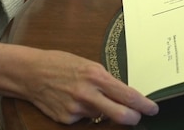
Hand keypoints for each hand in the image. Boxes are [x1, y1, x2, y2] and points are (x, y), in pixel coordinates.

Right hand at [24, 49, 157, 124]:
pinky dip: (84, 112)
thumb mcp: (87, 64)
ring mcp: (77, 109)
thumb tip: (121, 94)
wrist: (31, 73)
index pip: (127, 95)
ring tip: (86, 95)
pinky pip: (85, 119)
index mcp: (96, 76)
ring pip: (101, 116)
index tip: (152, 108)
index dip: (144, 104)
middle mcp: (88, 94)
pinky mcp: (67, 119)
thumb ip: (104, 80)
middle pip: (121, 115)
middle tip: (137, 116)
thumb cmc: (59, 63)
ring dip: (102, 111)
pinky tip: (72, 100)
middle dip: (133, 118)